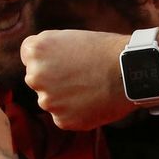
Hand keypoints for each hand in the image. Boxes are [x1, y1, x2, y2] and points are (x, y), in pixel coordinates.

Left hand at [21, 29, 136, 130]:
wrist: (129, 71)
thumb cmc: (105, 50)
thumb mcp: (69, 37)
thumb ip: (48, 52)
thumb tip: (38, 68)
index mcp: (35, 51)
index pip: (28, 56)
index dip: (48, 56)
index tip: (64, 58)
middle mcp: (35, 76)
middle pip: (37, 79)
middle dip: (53, 78)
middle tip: (80, 74)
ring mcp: (47, 101)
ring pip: (50, 100)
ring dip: (64, 97)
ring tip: (89, 87)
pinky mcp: (62, 120)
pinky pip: (64, 116)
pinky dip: (76, 111)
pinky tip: (92, 101)